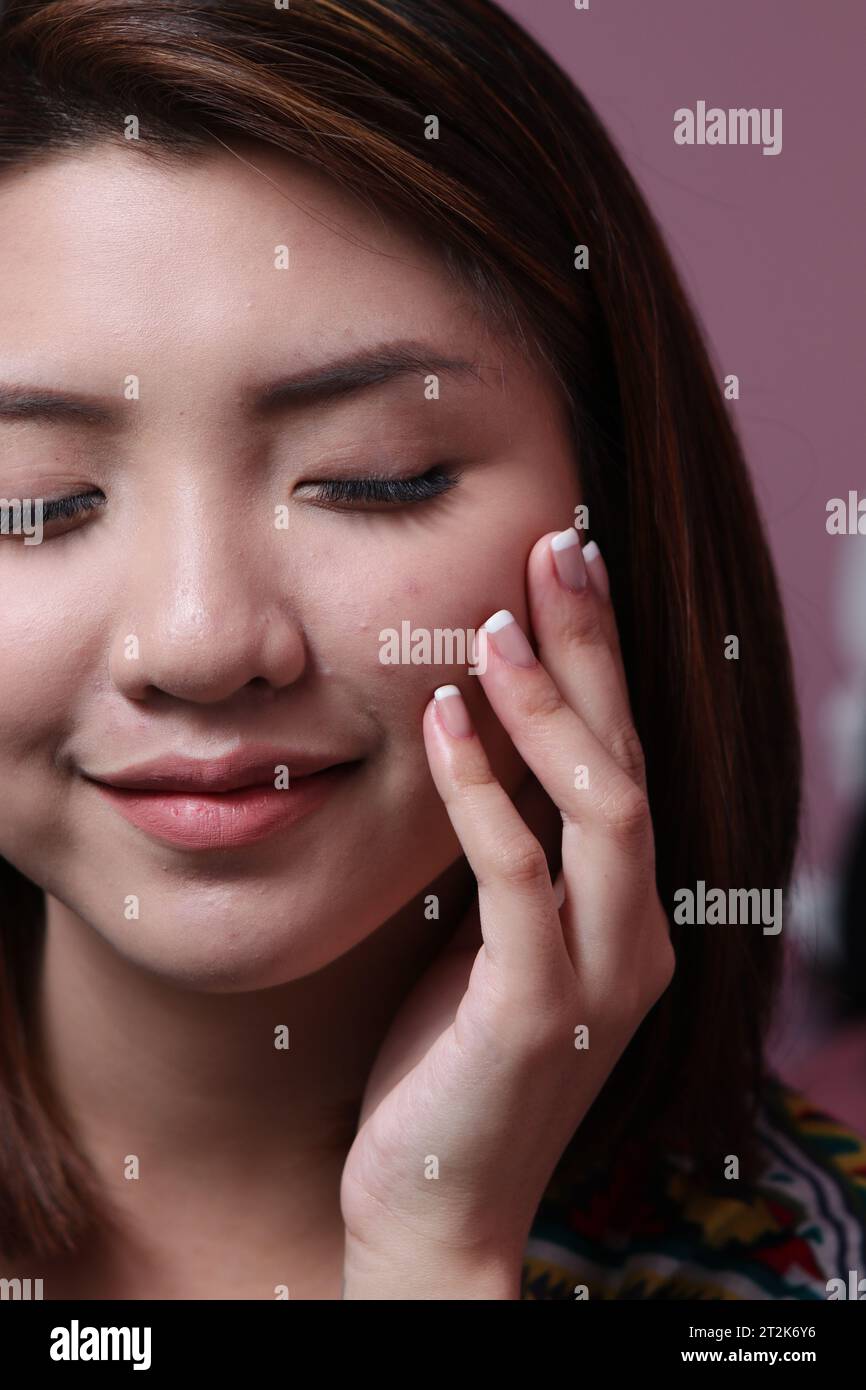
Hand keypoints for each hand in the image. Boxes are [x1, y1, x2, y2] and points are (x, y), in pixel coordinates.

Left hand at [340, 529, 674, 1298]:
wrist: (434, 1203)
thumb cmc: (449, 1061)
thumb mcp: (487, 936)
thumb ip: (506, 852)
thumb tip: (473, 737)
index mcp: (625, 909)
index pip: (622, 759)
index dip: (597, 662)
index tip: (560, 570)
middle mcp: (636, 931)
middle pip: (629, 759)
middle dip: (595, 650)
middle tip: (560, 548)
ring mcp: (599, 973)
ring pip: (604, 806)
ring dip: (551, 708)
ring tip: (496, 625)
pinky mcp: (538, 1009)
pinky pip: (521, 878)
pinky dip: (483, 792)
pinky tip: (443, 721)